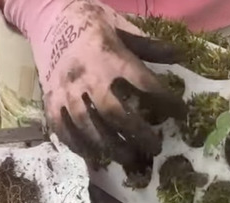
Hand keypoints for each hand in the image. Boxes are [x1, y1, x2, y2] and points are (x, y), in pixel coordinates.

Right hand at [0, 0, 187, 173]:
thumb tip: (181, 56)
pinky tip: (94, 156)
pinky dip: (78, 145)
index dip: (165, 100)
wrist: (48, 17)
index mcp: (109, 56)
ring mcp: (65, 91)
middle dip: (137, 133)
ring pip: (88, 126)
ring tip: (129, 158)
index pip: (143, 83)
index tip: (180, 113)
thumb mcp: (122, 27)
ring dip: (110, 146)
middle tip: (155, 148)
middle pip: (114, 113)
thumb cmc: (90, 22)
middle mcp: (87, 76)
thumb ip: (149, 46)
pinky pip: (62, 129)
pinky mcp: (49, 100)